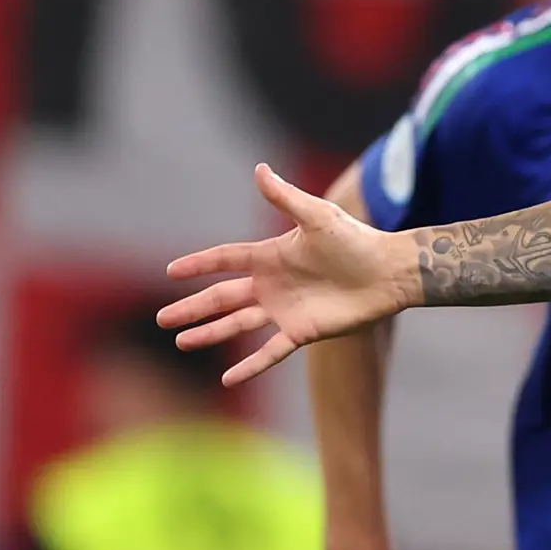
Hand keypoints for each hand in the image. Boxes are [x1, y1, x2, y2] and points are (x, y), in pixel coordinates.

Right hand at [164, 163, 418, 384]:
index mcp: (270, 256)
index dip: (198, 265)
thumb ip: (285, 198)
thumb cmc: (356, 240)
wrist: (389, 272)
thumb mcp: (317, 217)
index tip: (171, 271)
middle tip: (161, 319)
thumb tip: (258, 169)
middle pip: (222, 297)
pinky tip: (228, 380)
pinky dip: (249, 366)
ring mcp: (284, 310)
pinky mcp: (302, 332)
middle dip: (191, 308)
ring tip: (181, 343)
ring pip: (237, 325)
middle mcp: (272, 284)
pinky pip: (270, 352)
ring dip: (209, 333)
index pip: (225, 260)